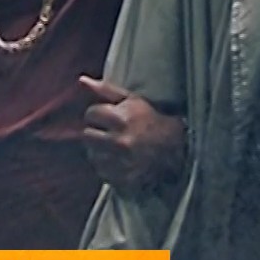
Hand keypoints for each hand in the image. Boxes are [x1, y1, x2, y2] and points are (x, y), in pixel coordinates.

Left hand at [79, 75, 185, 190]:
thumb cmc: (152, 120)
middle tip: (113, 133)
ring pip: (92, 155)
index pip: (90, 114)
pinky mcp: (122, 179)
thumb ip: (105, 90)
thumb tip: (81, 80)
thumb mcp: (133, 100)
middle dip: (97, 132)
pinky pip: (101, 171)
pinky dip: (108, 166)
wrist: (178, 149)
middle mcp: (119, 141)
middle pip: (87, 136)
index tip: (111, 117)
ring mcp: (120, 163)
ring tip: (118, 147)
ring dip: (101, 150)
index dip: (100, 114)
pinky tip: (121, 160)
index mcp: (121, 119)